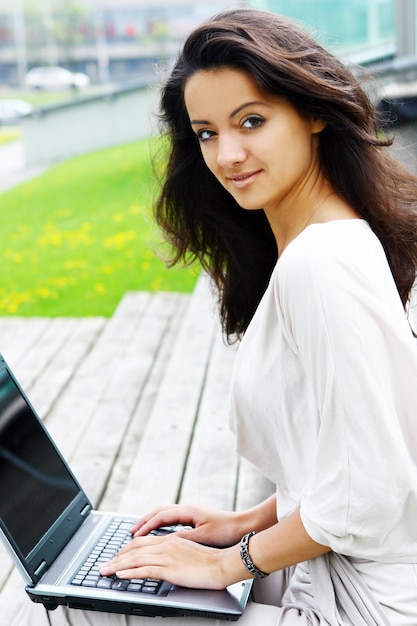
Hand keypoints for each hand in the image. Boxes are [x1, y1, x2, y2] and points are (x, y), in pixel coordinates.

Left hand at [99, 533, 233, 589]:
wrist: (223, 564)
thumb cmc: (210, 561)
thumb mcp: (189, 552)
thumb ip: (175, 553)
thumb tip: (165, 561)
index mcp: (170, 540)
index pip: (142, 542)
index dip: (126, 549)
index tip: (116, 556)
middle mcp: (166, 545)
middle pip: (134, 549)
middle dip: (116, 557)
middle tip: (104, 565)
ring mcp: (167, 556)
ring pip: (135, 559)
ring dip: (117, 566)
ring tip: (105, 571)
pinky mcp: (170, 569)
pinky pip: (145, 570)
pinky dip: (130, 573)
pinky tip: (120, 575)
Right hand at [130, 504, 245, 547]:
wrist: (243, 526)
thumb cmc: (226, 531)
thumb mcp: (202, 537)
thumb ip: (183, 538)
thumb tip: (164, 542)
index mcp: (188, 511)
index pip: (160, 517)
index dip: (146, 526)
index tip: (134, 535)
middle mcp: (187, 508)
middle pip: (159, 511)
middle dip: (144, 520)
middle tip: (131, 531)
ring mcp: (190, 512)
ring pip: (164, 513)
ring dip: (151, 521)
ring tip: (140, 531)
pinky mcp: (194, 517)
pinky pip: (171, 518)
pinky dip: (160, 523)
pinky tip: (158, 532)